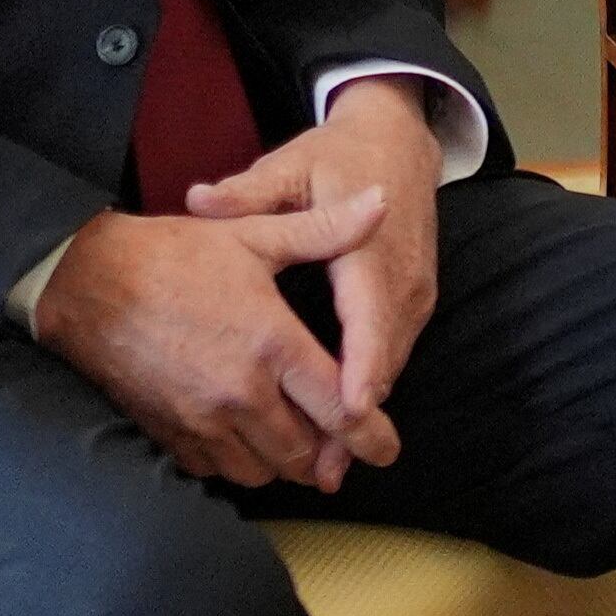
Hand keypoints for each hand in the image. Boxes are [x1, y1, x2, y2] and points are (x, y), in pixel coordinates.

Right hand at [33, 184, 400, 487]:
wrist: (85, 282)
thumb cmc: (173, 255)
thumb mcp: (253, 235)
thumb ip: (325, 230)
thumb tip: (381, 203)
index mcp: (271, 345)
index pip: (340, 409)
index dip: (371, 436)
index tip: (386, 449)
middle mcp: (240, 393)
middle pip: (305, 453)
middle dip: (331, 456)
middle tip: (344, 450)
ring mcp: (201, 419)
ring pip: (262, 471)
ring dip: (285, 464)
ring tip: (296, 443)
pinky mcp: (169, 433)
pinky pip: (216, 472)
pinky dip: (238, 464)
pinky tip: (246, 441)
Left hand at [180, 76, 445, 444]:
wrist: (401, 144)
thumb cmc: (337, 158)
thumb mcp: (291, 166)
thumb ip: (248, 191)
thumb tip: (201, 199)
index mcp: (370, 247)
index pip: (369, 317)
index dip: (360, 368)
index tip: (345, 411)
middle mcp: (401, 280)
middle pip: (385, 360)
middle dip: (358, 419)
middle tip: (325, 472)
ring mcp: (414, 296)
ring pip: (391, 367)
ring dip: (362, 418)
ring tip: (329, 470)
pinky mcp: (413, 307)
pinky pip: (391, 359)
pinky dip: (368, 395)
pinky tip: (340, 432)